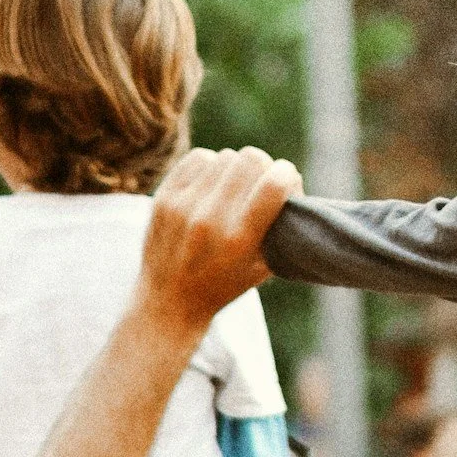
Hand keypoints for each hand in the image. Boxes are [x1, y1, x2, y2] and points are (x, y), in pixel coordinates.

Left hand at [138, 147, 302, 338]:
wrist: (169, 300)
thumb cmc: (226, 283)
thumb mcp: (264, 266)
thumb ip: (283, 228)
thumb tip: (292, 181)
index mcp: (239, 240)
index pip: (274, 183)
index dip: (288, 174)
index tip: (287, 181)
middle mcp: (210, 220)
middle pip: (252, 159)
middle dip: (264, 167)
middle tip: (261, 183)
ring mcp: (183, 206)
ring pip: (226, 155)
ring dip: (237, 169)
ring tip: (235, 189)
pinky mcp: (164, 196)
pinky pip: (199, 157)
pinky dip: (211, 167)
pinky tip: (212, 186)